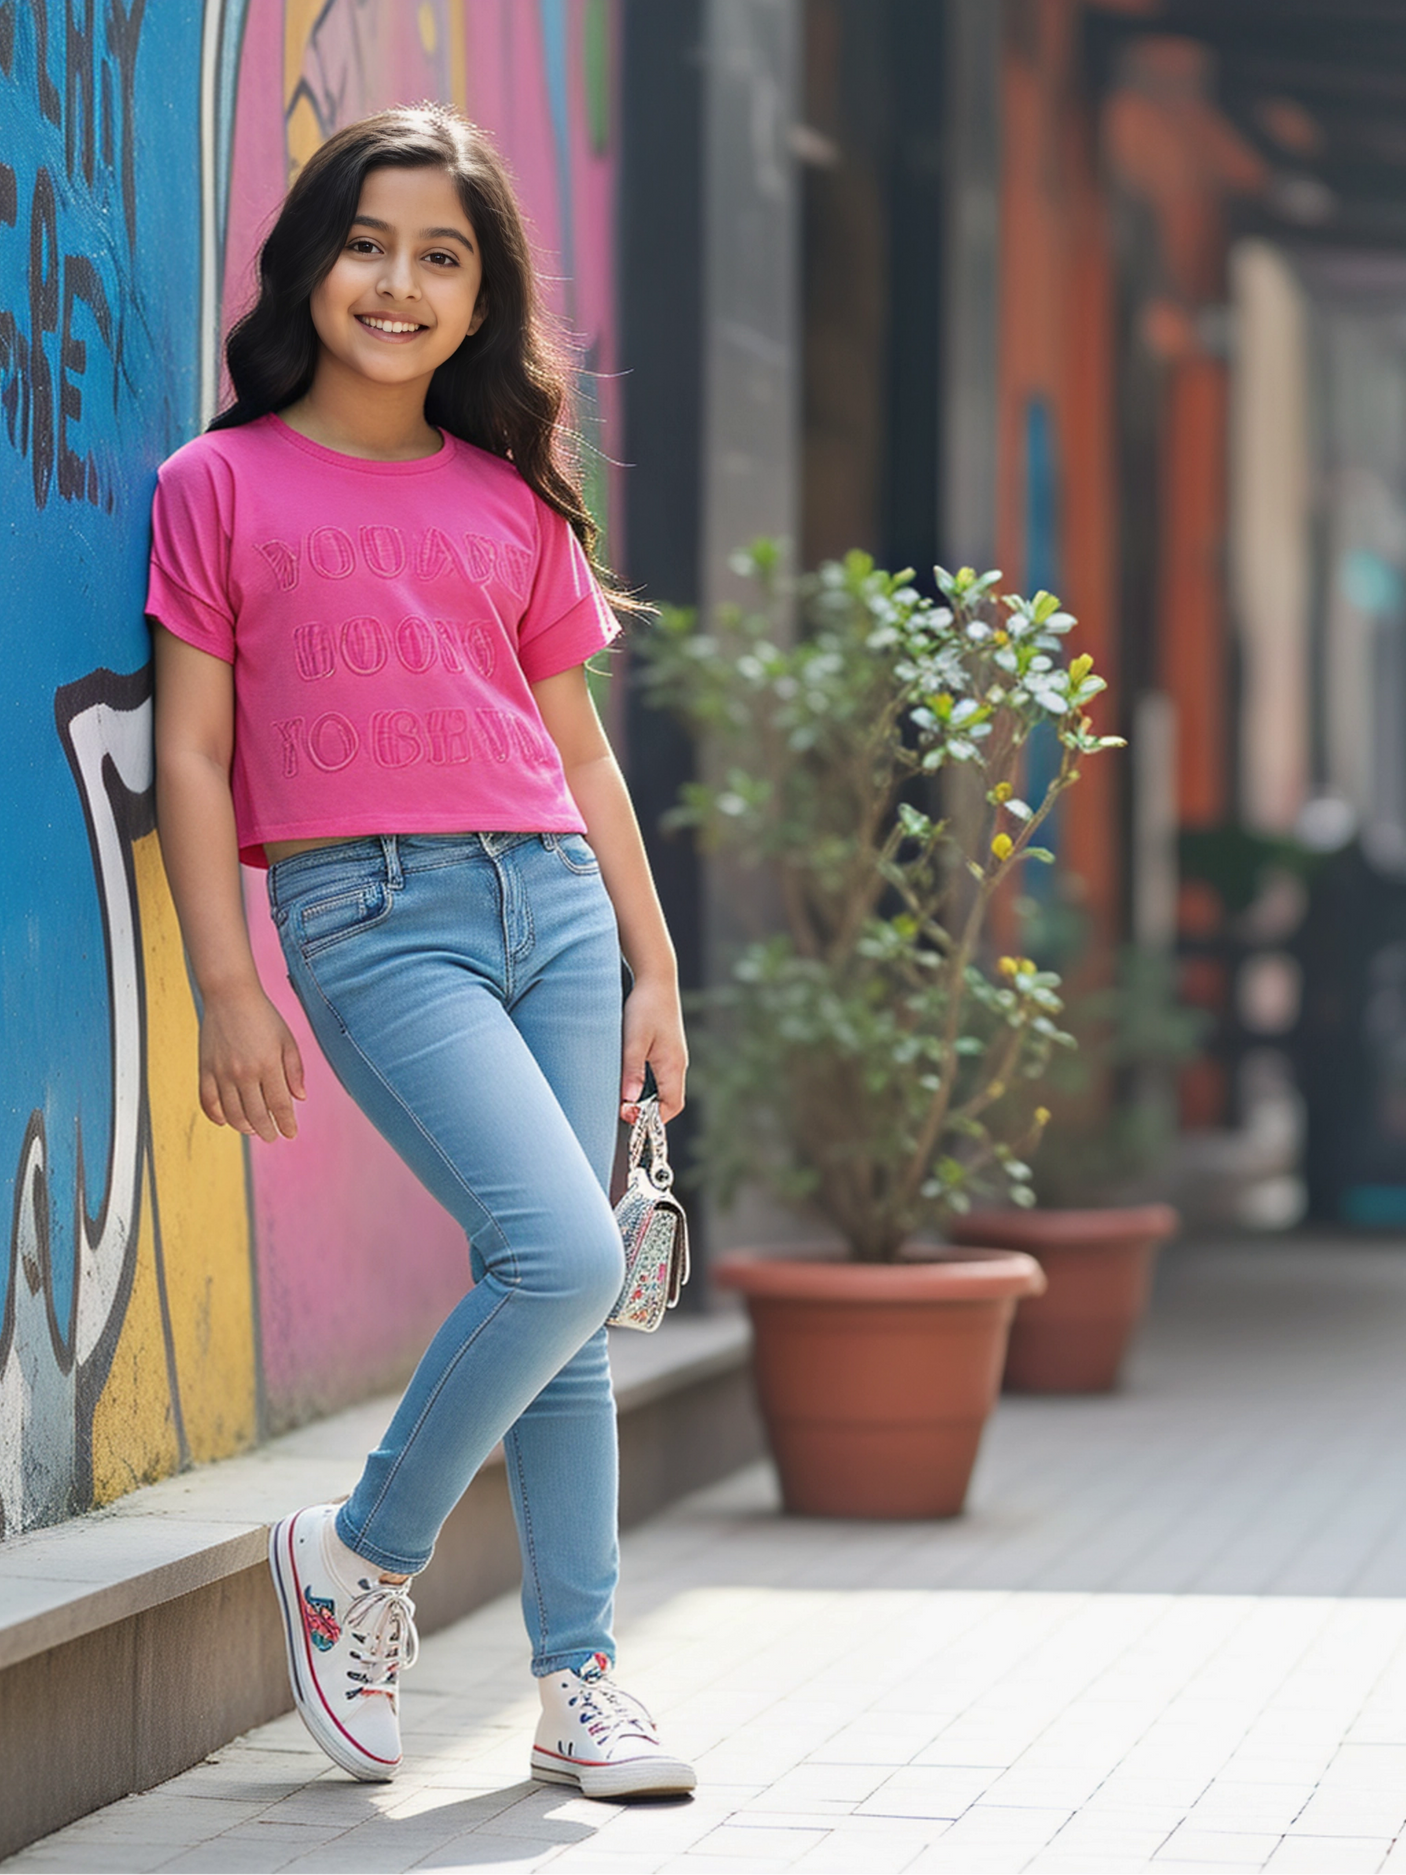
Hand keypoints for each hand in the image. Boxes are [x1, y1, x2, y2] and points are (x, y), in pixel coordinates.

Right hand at [199, 982, 306, 1141]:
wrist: (230, 996)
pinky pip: (208, 1102)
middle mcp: (244, 1072)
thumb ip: (294, 1070)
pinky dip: (216, 1116)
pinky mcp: (204, 1069)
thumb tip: (300, 1098)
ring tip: (254, 1130)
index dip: (287, 1123)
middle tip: (273, 1137)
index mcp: (268, 1065)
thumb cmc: (263, 1017)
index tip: (291, 1134)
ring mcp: (221, 1073)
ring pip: (232, 1114)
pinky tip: (226, 1121)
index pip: (279, 1105)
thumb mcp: (287, 1039)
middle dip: (267, 1131)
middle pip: (256, 1115)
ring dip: (244, 1127)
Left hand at [621, 976, 686, 1122]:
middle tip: (624, 1111)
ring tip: (626, 1099)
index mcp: (673, 1065)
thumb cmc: (645, 1007)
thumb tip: (630, 1103)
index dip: (654, 1119)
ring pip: (665, 1090)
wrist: (657, 979)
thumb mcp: (634, 1040)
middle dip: (650, 1113)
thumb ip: (632, 1071)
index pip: (671, 1106)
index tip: (631, 1117)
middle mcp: (678, 1065)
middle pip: (670, 1102)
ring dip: (648, 1099)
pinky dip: (649, 1087)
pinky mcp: (668, 1051)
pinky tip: (632, 1081)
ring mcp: (675, 1058)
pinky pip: (662, 1078)